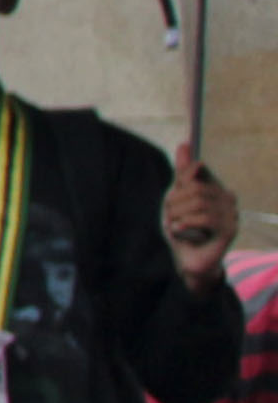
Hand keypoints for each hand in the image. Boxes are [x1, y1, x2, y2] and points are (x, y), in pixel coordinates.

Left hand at [167, 143, 238, 286]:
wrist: (188, 259)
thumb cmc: (184, 228)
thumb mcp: (177, 199)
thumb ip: (182, 174)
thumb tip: (184, 143)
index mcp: (216, 188)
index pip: (196, 172)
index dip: (179, 182)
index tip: (171, 198)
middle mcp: (228, 198)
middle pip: (195, 188)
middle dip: (175, 202)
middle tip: (170, 217)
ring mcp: (232, 214)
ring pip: (199, 202)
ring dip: (178, 214)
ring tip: (175, 225)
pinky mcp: (230, 230)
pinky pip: (206, 218)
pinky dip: (186, 223)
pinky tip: (179, 230)